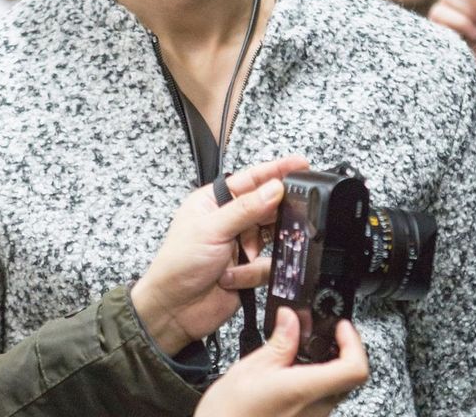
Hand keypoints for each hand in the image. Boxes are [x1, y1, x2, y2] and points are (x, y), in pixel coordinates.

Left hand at [130, 156, 307, 355]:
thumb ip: (245, 209)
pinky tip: (233, 277)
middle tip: (290, 216)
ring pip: (272, 237)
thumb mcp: (211, 229)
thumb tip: (274, 188)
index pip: (252, 179)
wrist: (174, 311)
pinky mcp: (250, 268)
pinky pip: (268, 265)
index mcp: (215, 200)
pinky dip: (252, 272)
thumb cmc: (178, 264)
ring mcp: (241, 244)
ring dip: (258, 250)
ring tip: (244, 256)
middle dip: (275, 216)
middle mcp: (231, 219)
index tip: (301, 164)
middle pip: (268, 207)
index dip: (276, 171)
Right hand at [195, 307, 368, 416]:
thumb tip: (291, 318)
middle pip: (347, 377)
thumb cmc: (228, 415)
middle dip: (338, 348)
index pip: (354, 369)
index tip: (340, 325)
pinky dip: (312, 379)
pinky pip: (319, 399)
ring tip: (298, 348)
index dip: (353, 342)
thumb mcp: (249, 369)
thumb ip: (279, 343)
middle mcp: (316, 410)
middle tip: (321, 330)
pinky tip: (289, 370)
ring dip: (323, 364)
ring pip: (334, 387)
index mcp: (305, 390)